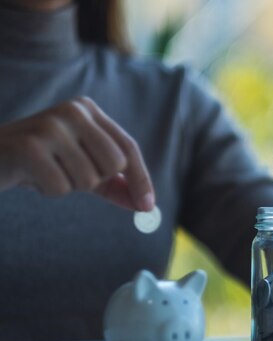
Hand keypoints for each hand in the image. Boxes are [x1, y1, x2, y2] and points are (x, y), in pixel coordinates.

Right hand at [0, 96, 153, 210]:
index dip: (141, 178)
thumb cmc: (41, 163)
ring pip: (89, 178)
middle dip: (96, 181)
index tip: (148, 206)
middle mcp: (73, 111)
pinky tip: (32, 177)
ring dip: (69, 186)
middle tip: (70, 174)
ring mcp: (51, 125)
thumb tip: (146, 206)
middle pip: (114, 164)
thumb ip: (115, 185)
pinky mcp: (30, 146)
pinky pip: (61, 187)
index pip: (128, 147)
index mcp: (88, 110)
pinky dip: (49, 191)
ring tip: (48, 172)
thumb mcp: (83, 169)